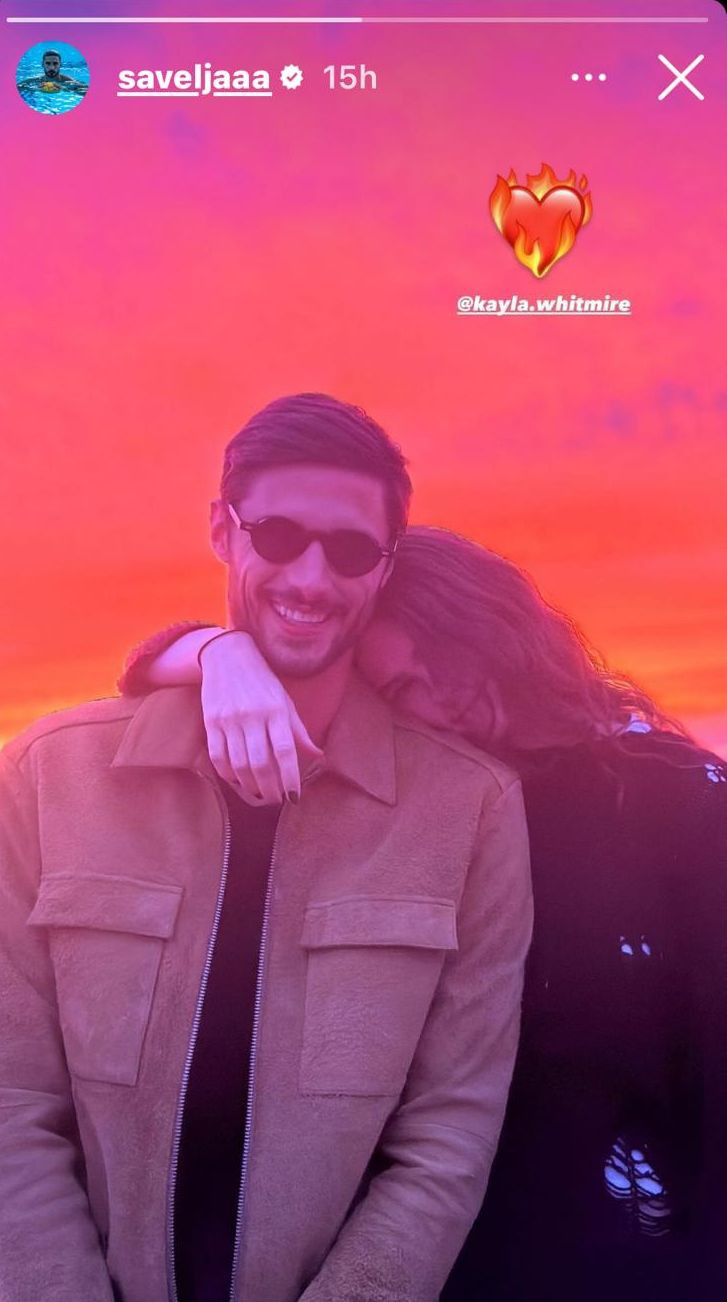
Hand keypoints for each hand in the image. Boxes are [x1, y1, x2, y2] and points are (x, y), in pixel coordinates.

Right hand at [199, 631, 322, 804]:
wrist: (228, 656)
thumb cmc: (263, 681)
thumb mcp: (285, 702)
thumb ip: (299, 732)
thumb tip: (318, 757)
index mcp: (276, 711)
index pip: (285, 751)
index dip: (289, 777)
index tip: (294, 796)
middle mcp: (252, 716)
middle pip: (260, 762)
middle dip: (269, 788)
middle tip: (275, 799)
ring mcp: (229, 720)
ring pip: (238, 763)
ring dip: (249, 785)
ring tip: (258, 793)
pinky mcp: (211, 722)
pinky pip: (218, 756)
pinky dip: (228, 773)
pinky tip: (237, 780)